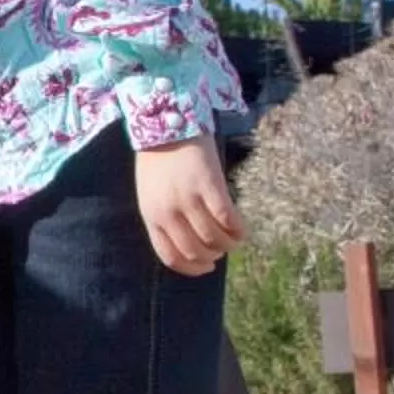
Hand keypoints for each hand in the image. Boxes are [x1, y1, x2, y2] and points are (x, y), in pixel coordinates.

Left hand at [133, 134, 244, 275]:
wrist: (166, 125)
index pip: (170, 256)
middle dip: (212, 256)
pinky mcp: (209, 185)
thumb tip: (189, 243)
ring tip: (233, 240)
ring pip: (213, 238)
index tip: (206, 268)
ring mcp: (188, 199)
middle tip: (222, 251)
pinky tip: (242, 229)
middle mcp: (168, 212)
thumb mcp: (151, 194)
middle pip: (194, 251)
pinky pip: (227, 218)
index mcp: (152, 216)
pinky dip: (238, 229)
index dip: (191, 268)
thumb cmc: (158, 161)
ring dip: (227, 245)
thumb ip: (165, 218)